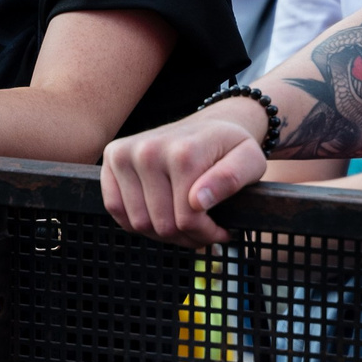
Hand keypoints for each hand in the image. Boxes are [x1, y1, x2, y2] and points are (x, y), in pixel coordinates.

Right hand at [101, 110, 266, 245]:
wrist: (208, 124)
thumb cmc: (230, 148)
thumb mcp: (251, 161)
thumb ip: (232, 179)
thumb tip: (197, 201)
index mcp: (183, 152)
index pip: (187, 219)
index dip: (207, 234)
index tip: (221, 230)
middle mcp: (148, 150)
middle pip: (161, 225)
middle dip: (186, 237)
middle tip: (201, 229)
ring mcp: (125, 153)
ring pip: (138, 223)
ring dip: (162, 233)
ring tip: (181, 222)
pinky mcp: (111, 158)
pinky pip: (115, 208)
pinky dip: (136, 220)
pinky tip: (158, 213)